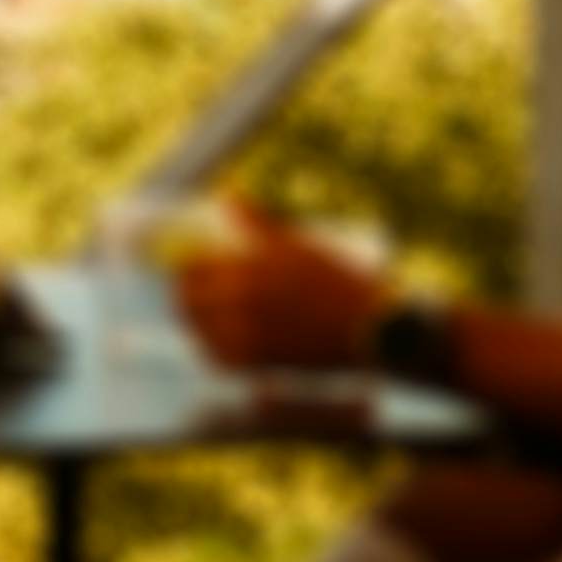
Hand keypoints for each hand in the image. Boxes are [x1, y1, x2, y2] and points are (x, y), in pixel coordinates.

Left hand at [173, 196, 389, 373]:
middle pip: (188, 303)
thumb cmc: (341, 279)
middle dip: (185, 298)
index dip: (185, 271)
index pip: (192, 269)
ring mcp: (250, 335)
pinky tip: (217, 345)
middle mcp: (242, 301)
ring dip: (197, 325)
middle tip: (191, 296)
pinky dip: (214, 352)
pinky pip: (222, 360)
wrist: (377, 327)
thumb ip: (258, 224)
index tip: (188, 270)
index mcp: (248, 268)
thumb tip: (228, 198)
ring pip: (201, 332)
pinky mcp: (263, 364)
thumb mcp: (299, 244)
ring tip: (203, 321)